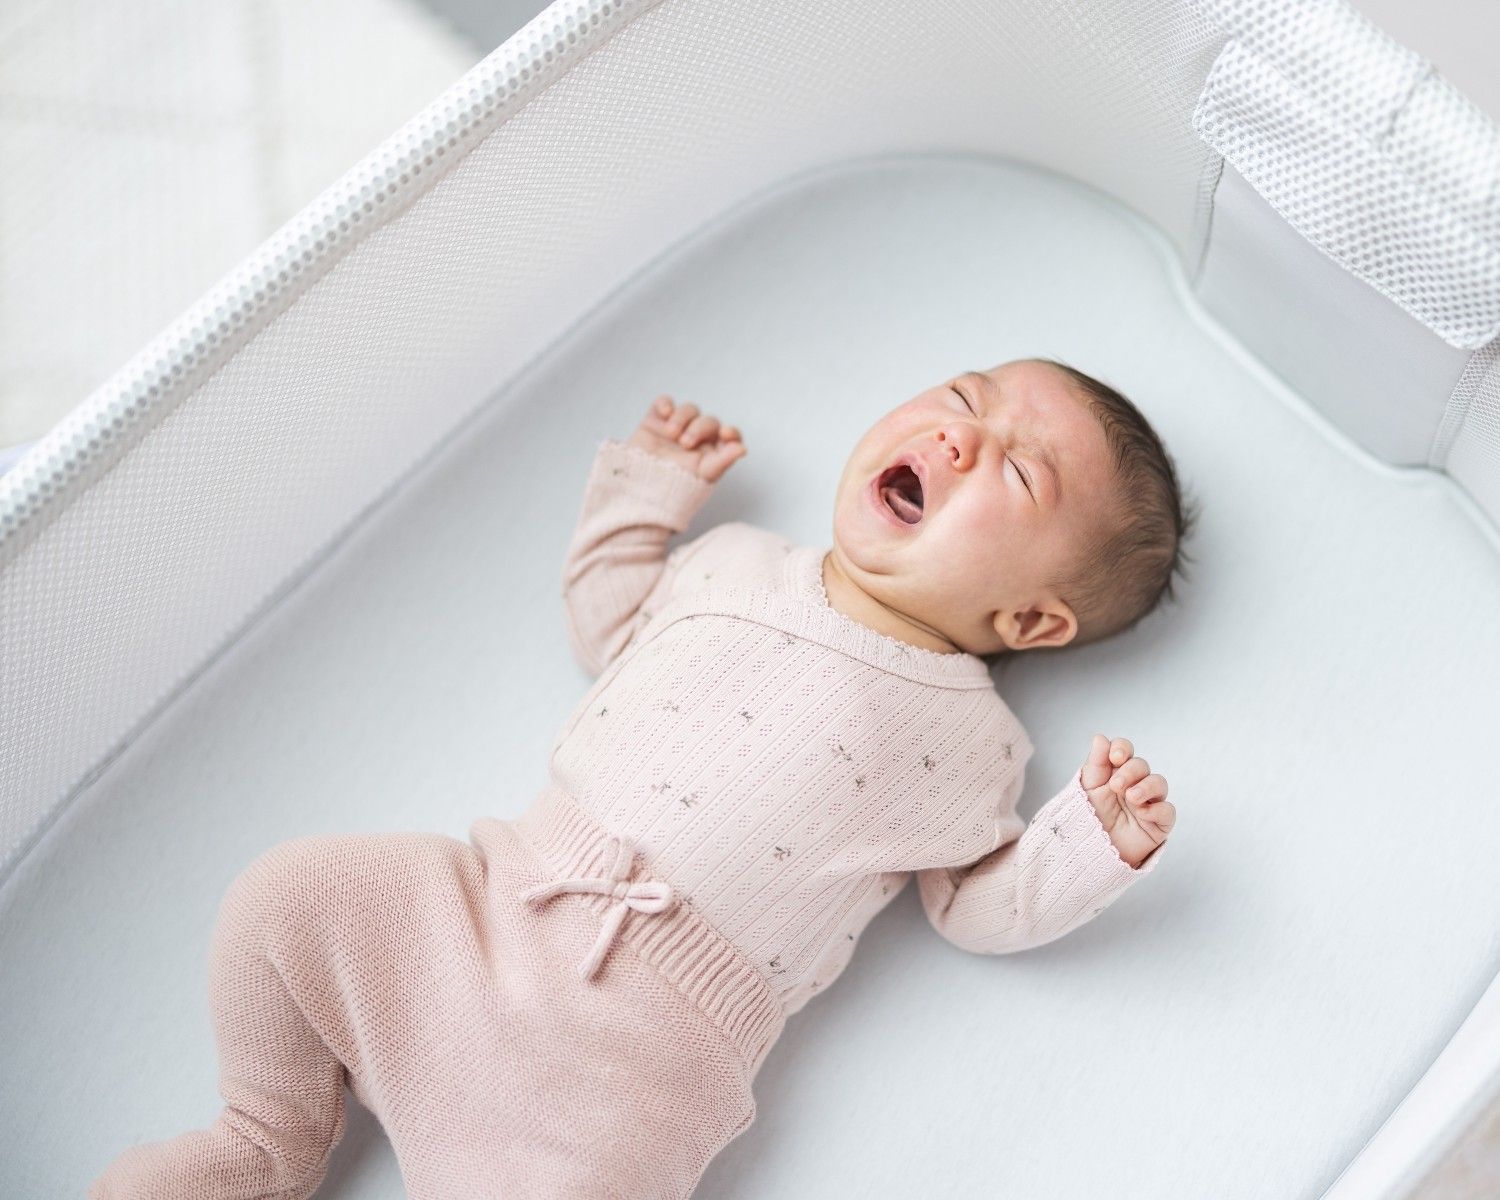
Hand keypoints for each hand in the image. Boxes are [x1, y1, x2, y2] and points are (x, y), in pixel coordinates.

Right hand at [627, 395, 746, 483]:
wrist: (639, 492)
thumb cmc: (674, 489)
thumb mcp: (702, 477)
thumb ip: (723, 461)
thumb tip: (742, 449)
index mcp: (712, 453)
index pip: (730, 437)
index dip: (731, 433)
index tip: (726, 434)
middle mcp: (697, 439)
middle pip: (708, 422)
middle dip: (699, 429)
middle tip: (685, 443)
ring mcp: (676, 429)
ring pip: (688, 410)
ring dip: (682, 418)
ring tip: (671, 434)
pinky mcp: (655, 422)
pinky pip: (664, 403)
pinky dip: (666, 404)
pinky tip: (664, 413)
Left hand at [1079, 734, 1173, 868]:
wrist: (1091, 850)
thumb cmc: (1090, 817)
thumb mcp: (1088, 787)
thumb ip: (1096, 763)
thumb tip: (1101, 737)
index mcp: (1115, 772)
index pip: (1125, 751)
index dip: (1122, 749)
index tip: (1115, 756)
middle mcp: (1135, 784)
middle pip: (1141, 765)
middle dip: (1130, 771)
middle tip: (1116, 785)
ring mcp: (1149, 802)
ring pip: (1159, 783)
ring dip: (1146, 786)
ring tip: (1131, 797)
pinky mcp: (1159, 823)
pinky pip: (1167, 810)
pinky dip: (1156, 809)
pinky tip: (1141, 813)